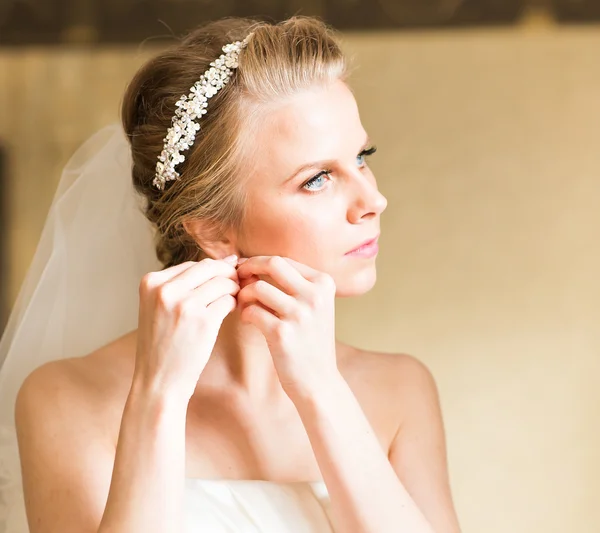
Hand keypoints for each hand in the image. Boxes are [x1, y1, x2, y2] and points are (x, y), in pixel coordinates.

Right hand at [133, 255, 239, 403]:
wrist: (157, 381)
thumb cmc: (162, 344)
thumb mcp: (158, 306)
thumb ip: (182, 284)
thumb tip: (228, 260)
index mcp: (151, 282)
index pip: (193, 264)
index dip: (214, 270)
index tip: (224, 279)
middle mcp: (165, 290)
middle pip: (209, 268)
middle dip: (228, 274)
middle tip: (237, 286)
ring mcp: (183, 304)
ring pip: (222, 282)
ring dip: (233, 290)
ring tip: (234, 300)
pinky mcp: (203, 321)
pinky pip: (229, 301)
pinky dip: (234, 304)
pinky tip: (232, 312)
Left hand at [235, 255, 339, 399]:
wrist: (318, 380)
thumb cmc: (309, 341)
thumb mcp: (313, 306)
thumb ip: (291, 284)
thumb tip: (250, 264)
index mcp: (324, 283)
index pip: (284, 260)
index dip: (259, 262)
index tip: (245, 270)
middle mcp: (315, 295)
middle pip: (273, 264)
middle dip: (249, 268)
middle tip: (237, 279)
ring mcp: (300, 314)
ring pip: (258, 288)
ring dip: (244, 295)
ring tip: (245, 306)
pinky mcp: (283, 333)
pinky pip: (252, 311)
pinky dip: (245, 314)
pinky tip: (249, 321)